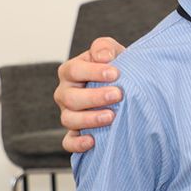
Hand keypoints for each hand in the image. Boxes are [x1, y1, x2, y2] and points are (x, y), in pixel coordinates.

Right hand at [55, 38, 126, 152]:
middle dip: (94, 97)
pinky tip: (93, 141)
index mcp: (71, 71)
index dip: (93, 72)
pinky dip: (77, 143)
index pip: (75, 70)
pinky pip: (68, 142)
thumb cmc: (115, 69)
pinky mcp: (75, 132)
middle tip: (118, 95)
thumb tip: (103, 57)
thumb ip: (104, 47)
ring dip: (89, 119)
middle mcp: (65, 93)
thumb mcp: (111, 52)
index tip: (115, 73)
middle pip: (70, 97)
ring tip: (111, 117)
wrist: (124, 88)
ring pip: (69, 119)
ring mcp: (69, 114)